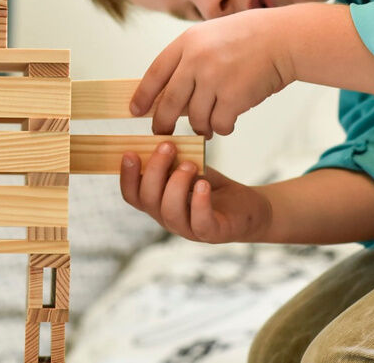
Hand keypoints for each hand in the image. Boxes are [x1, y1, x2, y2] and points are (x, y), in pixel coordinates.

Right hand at [120, 142, 272, 243]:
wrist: (247, 207)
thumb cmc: (211, 186)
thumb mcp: (188, 168)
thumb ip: (171, 161)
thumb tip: (157, 140)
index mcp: (158, 203)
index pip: (133, 195)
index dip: (126, 176)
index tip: (130, 152)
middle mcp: (167, 218)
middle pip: (148, 200)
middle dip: (154, 170)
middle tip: (167, 146)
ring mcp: (188, 229)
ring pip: (170, 212)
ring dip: (176, 184)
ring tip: (190, 164)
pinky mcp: (212, 233)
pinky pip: (200, 222)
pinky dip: (199, 202)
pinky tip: (203, 184)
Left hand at [130, 7, 294, 136]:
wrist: (284, 39)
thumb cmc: (250, 38)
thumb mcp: (212, 36)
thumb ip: (190, 59)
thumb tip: (170, 95)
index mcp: (187, 42)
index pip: (155, 73)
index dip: (144, 95)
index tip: (136, 111)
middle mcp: (196, 60)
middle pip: (170, 102)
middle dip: (163, 123)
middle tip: (163, 133)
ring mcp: (214, 79)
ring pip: (196, 118)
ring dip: (202, 126)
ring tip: (210, 123)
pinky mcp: (233, 97)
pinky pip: (219, 124)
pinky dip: (223, 127)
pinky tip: (229, 121)